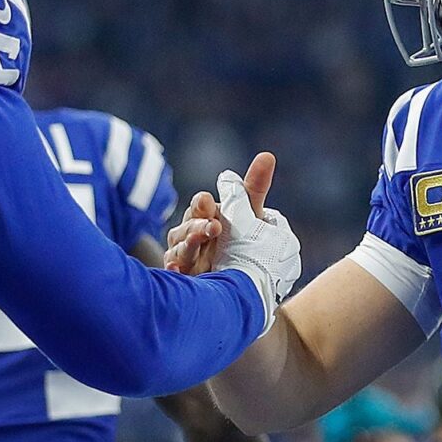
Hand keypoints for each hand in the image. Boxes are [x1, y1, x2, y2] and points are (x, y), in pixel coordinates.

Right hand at [165, 153, 274, 275]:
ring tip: (200, 243)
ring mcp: (188, 260)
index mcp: (207, 218)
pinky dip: (174, 269)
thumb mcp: (252, 216)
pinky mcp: (185, 280)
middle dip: (197, 225)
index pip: (200, 207)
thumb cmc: (247, 246)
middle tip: (213, 227)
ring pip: (180, 249)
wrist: (247, 286)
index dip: (202, 204)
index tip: (207, 201)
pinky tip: (176, 268)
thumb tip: (267, 155)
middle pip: (185, 227)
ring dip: (188, 245)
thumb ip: (254, 188)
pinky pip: (174, 274)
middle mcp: (193, 238)